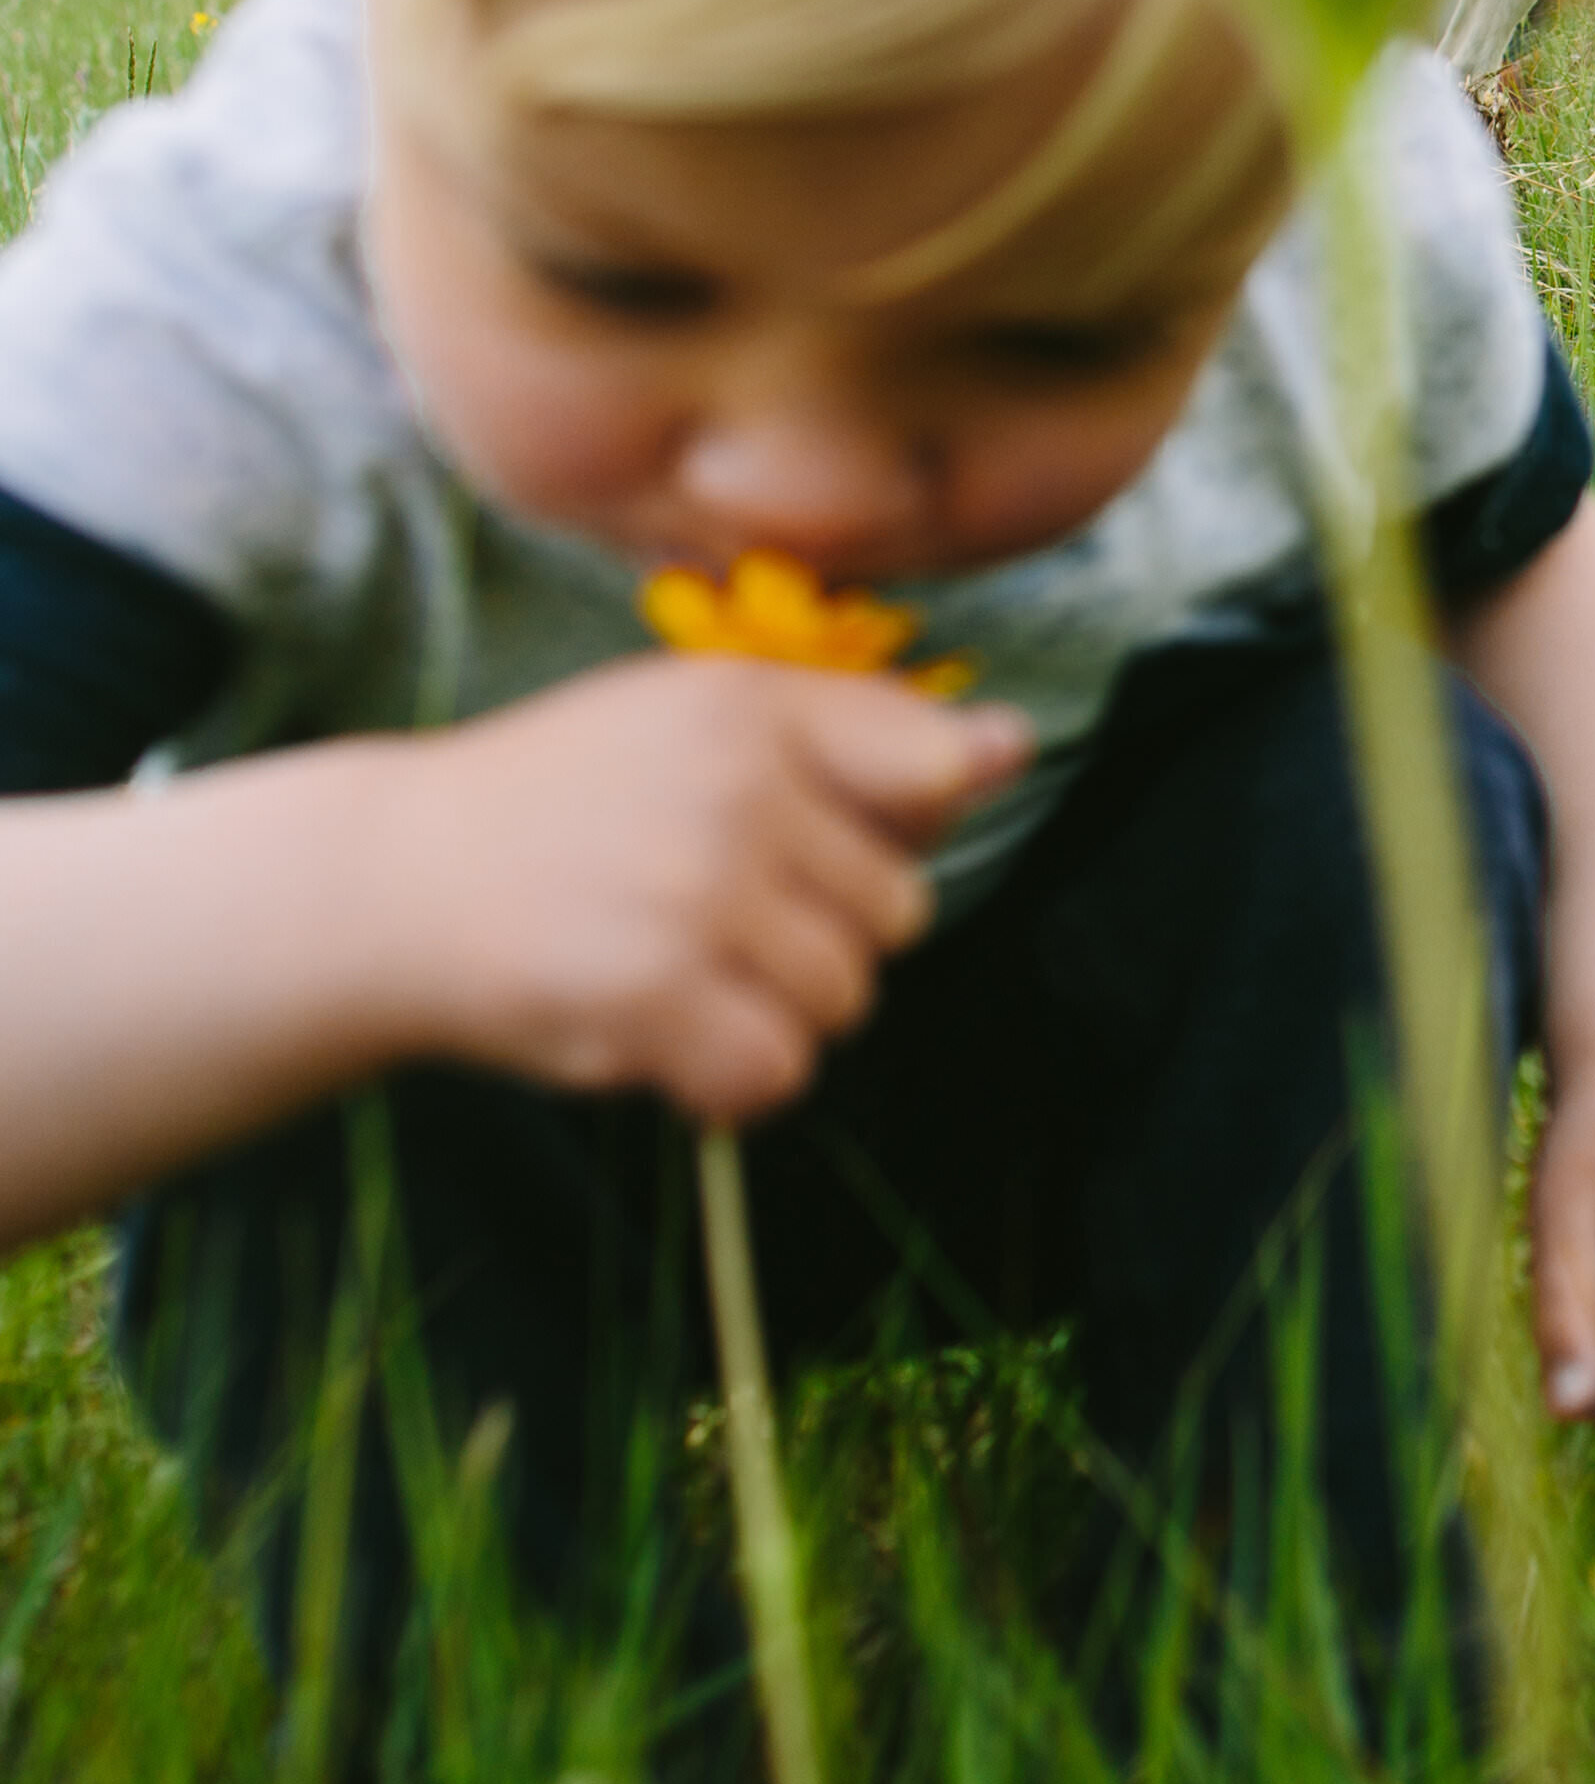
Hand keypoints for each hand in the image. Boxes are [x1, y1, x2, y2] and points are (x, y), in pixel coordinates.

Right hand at [373, 655, 1030, 1126]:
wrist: (392, 879)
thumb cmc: (567, 802)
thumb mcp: (696, 723)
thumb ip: (855, 737)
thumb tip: (1014, 748)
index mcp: (756, 700)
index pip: (930, 767)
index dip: (897, 829)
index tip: (817, 848)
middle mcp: (739, 783)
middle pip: (899, 911)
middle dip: (822, 934)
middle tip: (708, 914)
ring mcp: (699, 888)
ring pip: (846, 1000)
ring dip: (772, 1012)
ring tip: (674, 969)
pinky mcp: (657, 993)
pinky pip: (777, 1073)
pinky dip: (730, 1082)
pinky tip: (662, 1036)